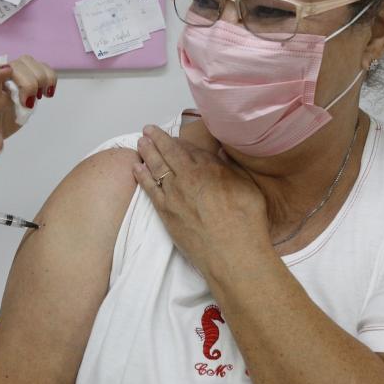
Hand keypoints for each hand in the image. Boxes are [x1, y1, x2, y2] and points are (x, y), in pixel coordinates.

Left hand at [0, 55, 57, 153]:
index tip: (7, 70)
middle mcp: (1, 82)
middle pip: (16, 66)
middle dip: (28, 82)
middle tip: (29, 104)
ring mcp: (15, 79)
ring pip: (29, 62)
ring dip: (41, 76)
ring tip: (42, 95)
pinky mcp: (27, 82)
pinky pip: (41, 69)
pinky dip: (49, 77)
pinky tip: (48, 93)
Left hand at [134, 125, 269, 276]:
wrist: (233, 254)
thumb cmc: (247, 223)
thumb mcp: (247, 187)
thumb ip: (231, 168)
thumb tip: (223, 154)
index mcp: (209, 168)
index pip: (189, 148)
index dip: (178, 140)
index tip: (172, 135)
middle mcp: (188, 177)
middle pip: (168, 152)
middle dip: (156, 139)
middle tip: (148, 129)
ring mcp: (174, 195)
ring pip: (156, 167)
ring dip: (147, 152)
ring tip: (140, 142)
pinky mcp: (165, 213)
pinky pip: (150, 189)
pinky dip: (142, 176)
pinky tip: (137, 167)